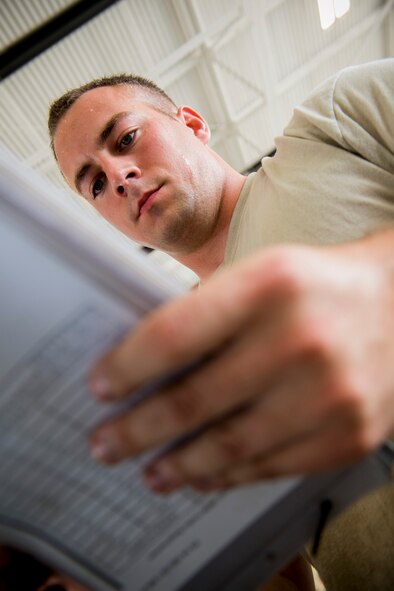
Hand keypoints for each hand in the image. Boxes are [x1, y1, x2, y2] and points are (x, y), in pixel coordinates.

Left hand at [88, 230, 393, 492]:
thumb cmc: (317, 285)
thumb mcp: (261, 274)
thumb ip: (208, 314)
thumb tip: (145, 366)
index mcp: (269, 285)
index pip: (173, 336)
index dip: (127, 369)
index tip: (100, 388)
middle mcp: (300, 341)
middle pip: (193, 401)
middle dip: (136, 429)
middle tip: (106, 442)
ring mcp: (329, 395)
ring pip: (228, 447)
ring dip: (177, 465)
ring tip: (149, 471)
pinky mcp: (348, 435)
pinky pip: (269, 467)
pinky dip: (226, 475)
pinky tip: (202, 475)